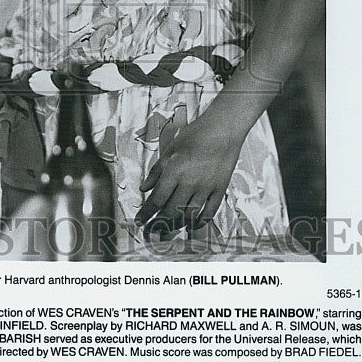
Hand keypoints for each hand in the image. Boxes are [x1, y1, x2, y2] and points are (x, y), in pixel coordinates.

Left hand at [135, 105, 243, 237]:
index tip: (139, 222)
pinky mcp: (220, 190)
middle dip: (158, 225)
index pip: (156, 199)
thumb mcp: (169, 149)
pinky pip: (209, 212)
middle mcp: (190, 182)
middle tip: (150, 232)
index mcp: (174, 171)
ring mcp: (206, 188)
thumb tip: (143, 188)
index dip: (146, 213)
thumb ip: (156, 171)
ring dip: (176, 227)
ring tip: (167, 233)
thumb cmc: (195, 135)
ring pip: (189, 215)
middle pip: (171, 212)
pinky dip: (199, 222)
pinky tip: (192, 226)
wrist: (223, 129)